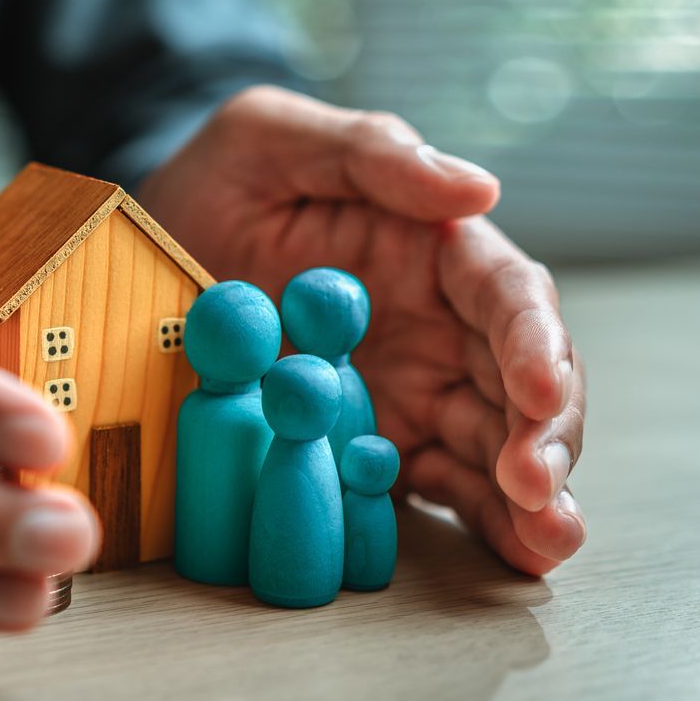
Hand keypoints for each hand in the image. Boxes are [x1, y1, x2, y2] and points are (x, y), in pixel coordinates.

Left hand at [141, 86, 585, 574]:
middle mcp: (441, 326)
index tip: (539, 391)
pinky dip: (479, 522)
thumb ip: (369, 154)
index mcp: (435, 249)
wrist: (152, 243)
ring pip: (494, 445)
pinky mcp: (376, 443)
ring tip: (547, 545)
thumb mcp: (270, 139)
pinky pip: (434, 485)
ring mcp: (414, 391)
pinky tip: (514, 561)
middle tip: (538, 488)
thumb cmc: (219, 178)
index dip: (534, 343)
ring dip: (529, 498)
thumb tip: (478, 189)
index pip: (508, 296)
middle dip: (544, 436)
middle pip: (522, 383)